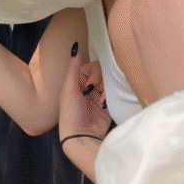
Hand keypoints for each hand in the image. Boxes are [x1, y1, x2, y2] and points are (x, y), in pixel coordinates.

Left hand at [58, 50, 109, 180]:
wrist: (80, 137)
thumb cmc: (71, 111)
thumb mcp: (69, 88)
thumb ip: (73, 68)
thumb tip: (76, 46)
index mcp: (75, 83)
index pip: (89, 68)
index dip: (92, 71)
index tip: (89, 81)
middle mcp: (87, 89)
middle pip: (100, 74)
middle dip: (100, 79)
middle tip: (94, 90)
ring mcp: (98, 98)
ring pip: (107, 83)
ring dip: (107, 86)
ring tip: (102, 96)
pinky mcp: (108, 107)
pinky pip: (113, 95)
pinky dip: (113, 95)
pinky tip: (111, 97)